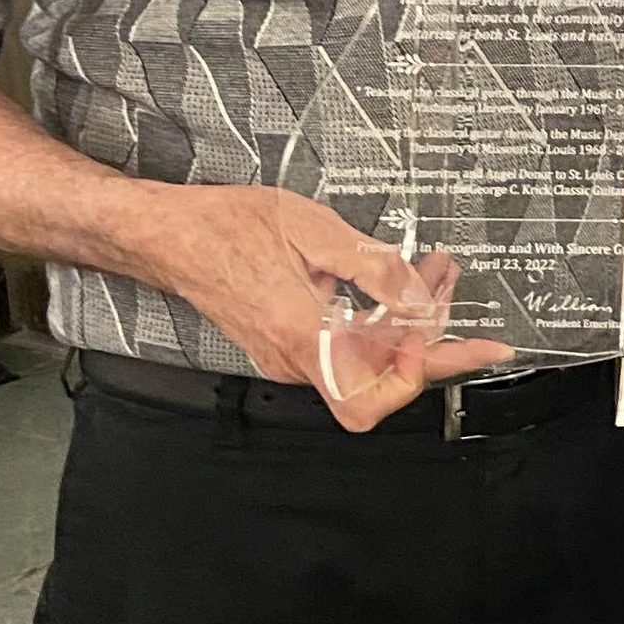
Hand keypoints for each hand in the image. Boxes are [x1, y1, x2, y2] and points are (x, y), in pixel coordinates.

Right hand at [136, 185, 510, 431]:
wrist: (171, 236)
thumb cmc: (227, 226)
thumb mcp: (312, 228)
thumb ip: (374, 268)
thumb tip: (421, 300)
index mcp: (301, 335)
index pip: (369, 397)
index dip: (416, 375)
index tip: (442, 335)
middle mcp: (296, 359)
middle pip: (383, 377)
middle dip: (431, 334)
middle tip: (453, 287)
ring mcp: (292, 358)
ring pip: (369, 360)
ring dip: (408, 323)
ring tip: (432, 273)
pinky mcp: (290, 347)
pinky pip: (348, 347)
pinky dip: (379, 320)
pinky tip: (393, 283)